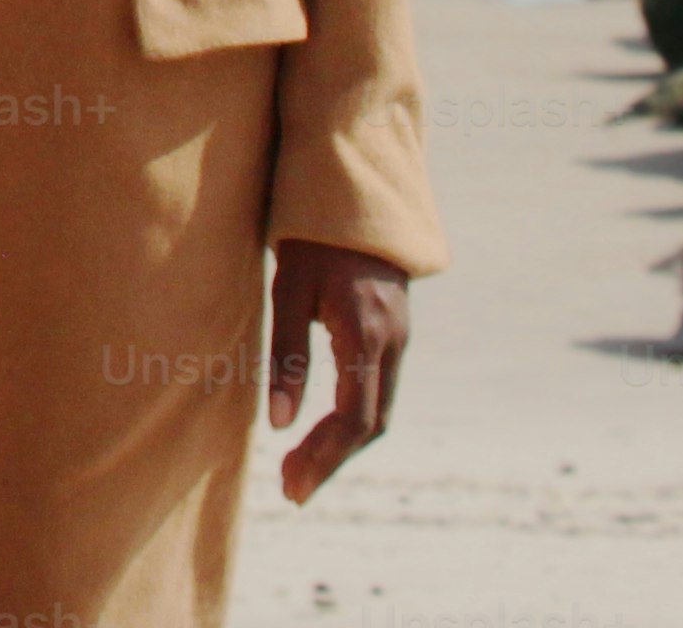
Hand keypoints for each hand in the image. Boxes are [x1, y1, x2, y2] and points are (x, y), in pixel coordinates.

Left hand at [266, 239, 407, 501]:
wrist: (356, 193)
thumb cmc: (311, 238)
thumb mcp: (288, 289)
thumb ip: (286, 356)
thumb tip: (281, 424)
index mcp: (366, 334)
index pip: (353, 417)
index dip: (325, 458)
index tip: (294, 486)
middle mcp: (393, 343)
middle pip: (371, 424)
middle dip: (332, 460)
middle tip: (292, 489)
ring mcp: (400, 339)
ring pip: (379, 411)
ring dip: (343, 444)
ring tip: (300, 467)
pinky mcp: (395, 334)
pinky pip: (380, 390)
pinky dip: (353, 419)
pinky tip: (322, 430)